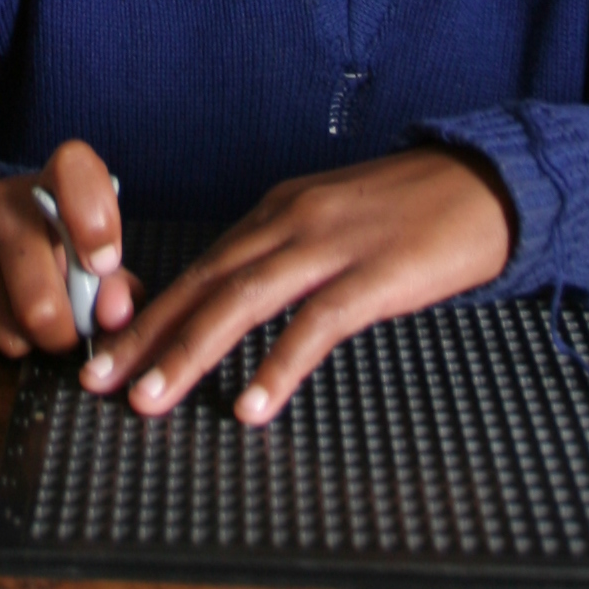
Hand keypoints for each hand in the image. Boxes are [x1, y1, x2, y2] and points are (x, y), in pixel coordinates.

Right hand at [0, 137, 138, 359]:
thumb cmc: (46, 244)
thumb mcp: (85, 250)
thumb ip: (113, 284)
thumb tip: (115, 314)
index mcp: (55, 179)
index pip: (78, 172)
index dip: (95, 223)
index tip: (101, 265)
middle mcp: (1, 195)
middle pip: (41, 304)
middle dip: (60, 335)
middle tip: (61, 325)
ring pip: (6, 334)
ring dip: (21, 341)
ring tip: (17, 310)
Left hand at [79, 148, 512, 424]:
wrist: (489, 183)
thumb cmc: (413, 212)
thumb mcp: (334, 223)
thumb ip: (286, 256)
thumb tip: (235, 304)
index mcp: (278, 210)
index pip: (199, 267)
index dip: (148, 312)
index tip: (106, 354)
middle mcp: (291, 220)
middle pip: (205, 282)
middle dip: (147, 335)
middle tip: (99, 382)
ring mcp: (332, 245)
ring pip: (242, 300)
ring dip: (190, 352)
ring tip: (150, 401)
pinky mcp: (376, 274)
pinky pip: (316, 325)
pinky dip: (279, 367)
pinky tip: (252, 406)